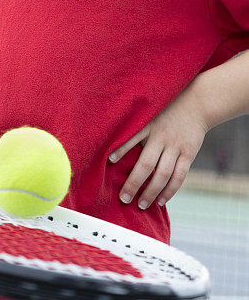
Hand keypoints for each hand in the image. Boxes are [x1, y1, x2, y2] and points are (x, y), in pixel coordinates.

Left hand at [108, 88, 208, 209]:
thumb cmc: (166, 108)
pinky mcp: (188, 153)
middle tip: (123, 198)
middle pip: (145, 164)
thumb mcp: (149, 110)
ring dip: (151, 192)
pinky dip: (170, 190)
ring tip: (141, 204)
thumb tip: (115, 142)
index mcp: (148, 124)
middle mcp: (161, 136)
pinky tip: (160, 200)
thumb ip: (136, 125)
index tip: (110, 162)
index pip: (132, 138)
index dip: (121, 150)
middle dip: (133, 183)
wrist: (197, 102)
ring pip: (162, 174)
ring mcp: (175, 146)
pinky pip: (179, 176)